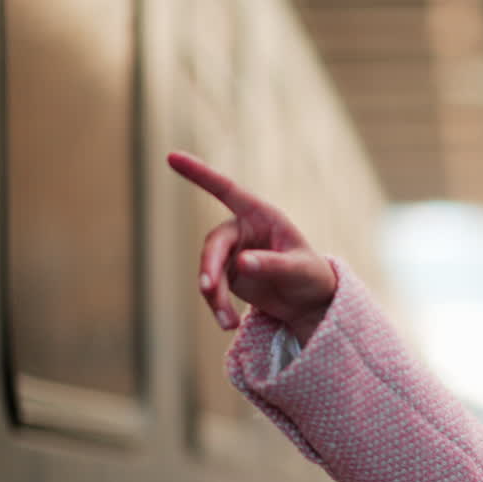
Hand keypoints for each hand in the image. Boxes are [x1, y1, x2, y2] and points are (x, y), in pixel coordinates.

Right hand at [167, 151, 336, 344]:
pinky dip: (218, 305)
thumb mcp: (299, 269)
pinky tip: (228, 323)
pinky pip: (213, 288)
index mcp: (262, 215)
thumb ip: (273, 264)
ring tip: (228, 321)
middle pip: (214, 243)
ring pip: (210, 269)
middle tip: (208, 289)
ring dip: (214, 294)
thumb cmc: (312, 276)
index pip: (227, 190)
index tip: (171, 156)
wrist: (311, 302)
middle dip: (209, 267)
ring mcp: (232, 253)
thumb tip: (241, 262)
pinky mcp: (228, 275)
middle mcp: (243, 230)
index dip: (199, 174)